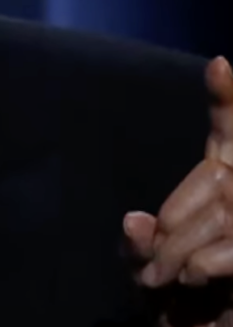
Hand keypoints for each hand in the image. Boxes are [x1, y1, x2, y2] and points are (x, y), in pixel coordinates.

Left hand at [124, 57, 232, 326]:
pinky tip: (196, 279)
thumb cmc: (173, 295)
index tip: (221, 63)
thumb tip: (134, 222)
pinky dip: (205, 266)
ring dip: (184, 253)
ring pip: (225, 213)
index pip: (227, 132)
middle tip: (159, 269)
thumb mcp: (142, 265)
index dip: (226, 100)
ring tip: (173, 280)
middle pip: (214, 183)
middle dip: (174, 228)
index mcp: (219, 182)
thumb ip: (137, 244)